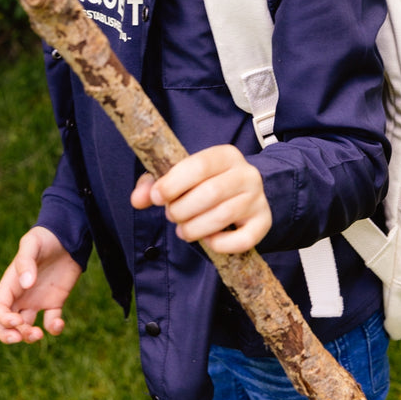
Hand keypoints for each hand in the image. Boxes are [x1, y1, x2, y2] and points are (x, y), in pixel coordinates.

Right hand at [0, 226, 81, 344]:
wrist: (68, 236)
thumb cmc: (45, 237)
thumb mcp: (32, 243)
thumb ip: (26, 261)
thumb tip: (26, 284)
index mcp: (10, 283)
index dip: (3, 319)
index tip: (17, 320)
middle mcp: (21, 295)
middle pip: (6, 323)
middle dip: (9, 335)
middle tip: (22, 337)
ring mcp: (37, 300)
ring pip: (26, 327)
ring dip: (29, 336)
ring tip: (40, 334)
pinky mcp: (54, 302)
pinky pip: (50, 322)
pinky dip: (53, 329)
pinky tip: (58, 324)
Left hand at [130, 144, 271, 252]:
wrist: (245, 194)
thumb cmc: (205, 184)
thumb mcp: (181, 176)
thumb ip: (155, 185)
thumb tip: (137, 199)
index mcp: (225, 155)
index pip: (199, 164)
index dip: (174, 182)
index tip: (156, 197)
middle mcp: (246, 174)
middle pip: (211, 192)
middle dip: (182, 209)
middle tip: (172, 216)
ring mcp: (257, 199)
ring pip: (223, 217)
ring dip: (194, 229)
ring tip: (184, 230)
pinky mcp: (263, 223)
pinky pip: (241, 240)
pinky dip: (219, 244)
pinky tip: (208, 240)